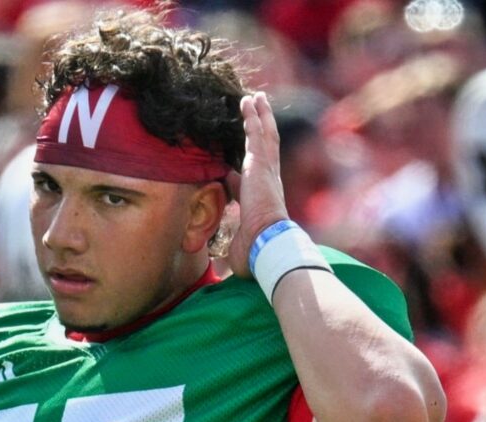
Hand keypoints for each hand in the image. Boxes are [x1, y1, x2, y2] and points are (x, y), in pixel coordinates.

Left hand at [226, 92, 290, 277]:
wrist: (269, 247)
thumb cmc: (256, 255)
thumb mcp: (237, 247)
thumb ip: (229, 246)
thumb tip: (216, 259)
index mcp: (261, 201)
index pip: (251, 178)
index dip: (246, 166)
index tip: (241, 157)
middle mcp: (267, 182)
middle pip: (265, 148)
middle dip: (260, 129)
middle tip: (257, 111)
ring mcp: (267, 172)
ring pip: (264, 136)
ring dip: (260, 116)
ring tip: (255, 98)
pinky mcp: (261, 166)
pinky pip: (257, 135)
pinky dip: (254, 117)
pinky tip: (250, 101)